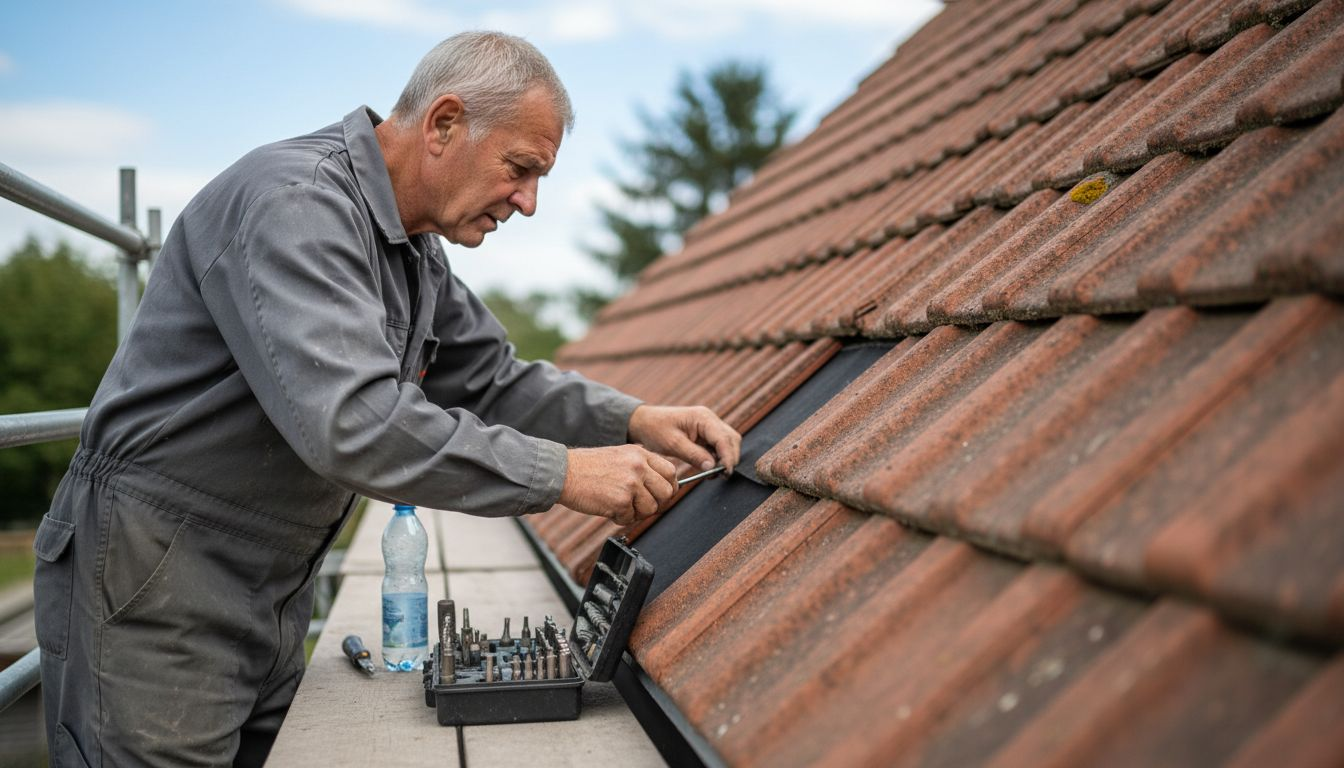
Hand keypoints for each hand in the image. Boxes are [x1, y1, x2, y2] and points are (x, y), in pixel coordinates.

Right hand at [559, 445, 676, 525]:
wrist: (563, 472)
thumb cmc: (588, 467)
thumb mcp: (620, 456)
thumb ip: (641, 467)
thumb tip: (663, 487)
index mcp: (640, 454)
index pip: (670, 472)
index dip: (669, 488)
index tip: (660, 496)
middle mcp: (638, 466)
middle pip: (666, 492)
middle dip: (656, 504)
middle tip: (640, 507)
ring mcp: (631, 483)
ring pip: (651, 508)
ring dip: (636, 513)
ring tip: (620, 506)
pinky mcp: (620, 500)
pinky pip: (630, 518)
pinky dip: (620, 518)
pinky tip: (608, 509)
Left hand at [626, 405, 741, 474]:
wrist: (644, 422)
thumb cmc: (656, 429)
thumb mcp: (672, 444)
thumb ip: (693, 455)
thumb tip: (712, 467)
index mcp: (703, 418)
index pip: (724, 438)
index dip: (728, 456)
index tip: (725, 472)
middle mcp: (710, 419)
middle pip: (732, 439)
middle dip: (730, 458)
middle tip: (721, 475)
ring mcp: (709, 425)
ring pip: (728, 442)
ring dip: (725, 458)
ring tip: (713, 474)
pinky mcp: (705, 433)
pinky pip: (718, 445)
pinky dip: (718, 457)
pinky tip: (709, 468)